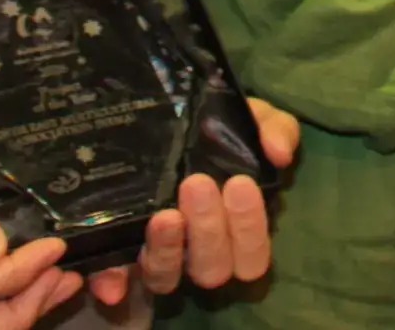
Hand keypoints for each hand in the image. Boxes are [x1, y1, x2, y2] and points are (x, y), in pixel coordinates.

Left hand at [85, 96, 302, 307]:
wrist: (166, 116)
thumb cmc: (219, 128)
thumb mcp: (253, 119)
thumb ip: (274, 129)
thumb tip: (278, 152)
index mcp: (238, 229)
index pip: (252, 255)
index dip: (249, 228)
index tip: (240, 182)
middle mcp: (202, 250)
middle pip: (213, 269)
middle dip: (208, 229)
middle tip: (197, 183)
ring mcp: (163, 253)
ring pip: (168, 277)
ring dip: (169, 249)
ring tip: (165, 213)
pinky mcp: (124, 250)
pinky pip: (118, 273)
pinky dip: (116, 277)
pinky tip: (116, 268)